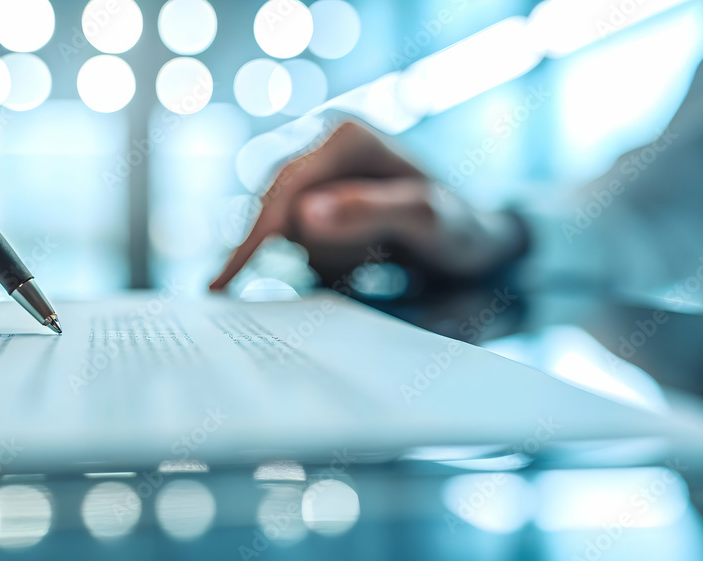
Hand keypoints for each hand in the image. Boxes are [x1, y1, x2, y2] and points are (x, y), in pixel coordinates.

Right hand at [210, 121, 527, 289]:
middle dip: (321, 249)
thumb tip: (303, 212)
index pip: (284, 186)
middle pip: (279, 211)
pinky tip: (363, 260)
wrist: (477, 239)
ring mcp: (319, 173)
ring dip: (327, 258)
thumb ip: (368, 212)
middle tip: (376, 259)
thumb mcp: (427, 219)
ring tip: (378, 257)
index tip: (225, 283)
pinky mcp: (317, 200)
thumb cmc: (460, 225)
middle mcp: (324, 144)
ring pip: (288, 233)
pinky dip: (326, 261)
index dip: (255, 235)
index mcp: (346, 135)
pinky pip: (298, 242)